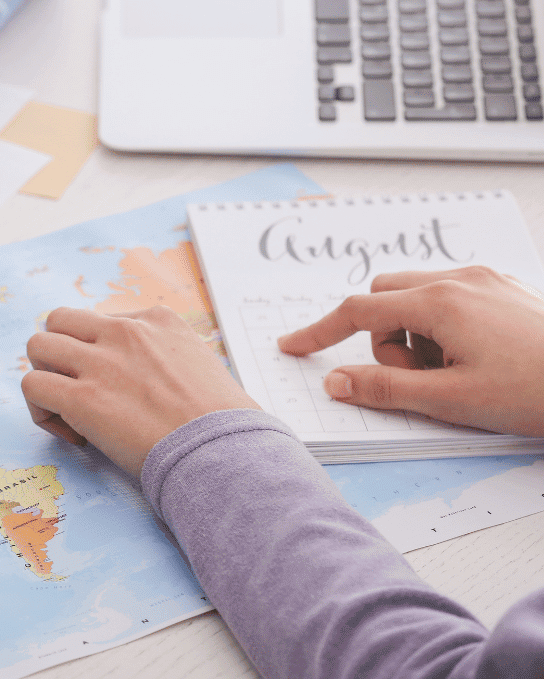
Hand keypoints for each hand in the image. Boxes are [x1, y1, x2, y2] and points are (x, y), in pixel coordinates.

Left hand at [22, 307, 259, 477]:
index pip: (100, 320)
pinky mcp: (82, 397)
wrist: (225, 450)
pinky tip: (72, 434)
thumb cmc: (223, 422)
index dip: (98, 355)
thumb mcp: (201, 364)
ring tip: (68, 411)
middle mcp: (125, 331)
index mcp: (156, 319)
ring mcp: (101, 362)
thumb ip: (170, 359)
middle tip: (78, 391)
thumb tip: (152, 381)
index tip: (117, 389)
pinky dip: (41, 411)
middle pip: (59, 321)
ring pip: (37, 346)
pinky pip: (32, 386)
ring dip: (45, 377)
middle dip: (60, 356)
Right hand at [278, 266, 543, 435]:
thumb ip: (385, 389)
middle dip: (381, 336)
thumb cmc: (537, 391)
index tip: (294, 347)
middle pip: (385, 296)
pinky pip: (451, 298)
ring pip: (417, 296)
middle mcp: (459, 279)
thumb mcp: (451, 400)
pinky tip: (474, 359)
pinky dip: (442, 326)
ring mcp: (486, 280)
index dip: (320, 332)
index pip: (357, 311)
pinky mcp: (507, 289)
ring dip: (414, 333)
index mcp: (439, 303)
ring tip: (452, 373)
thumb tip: (337, 382)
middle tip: (413, 377)